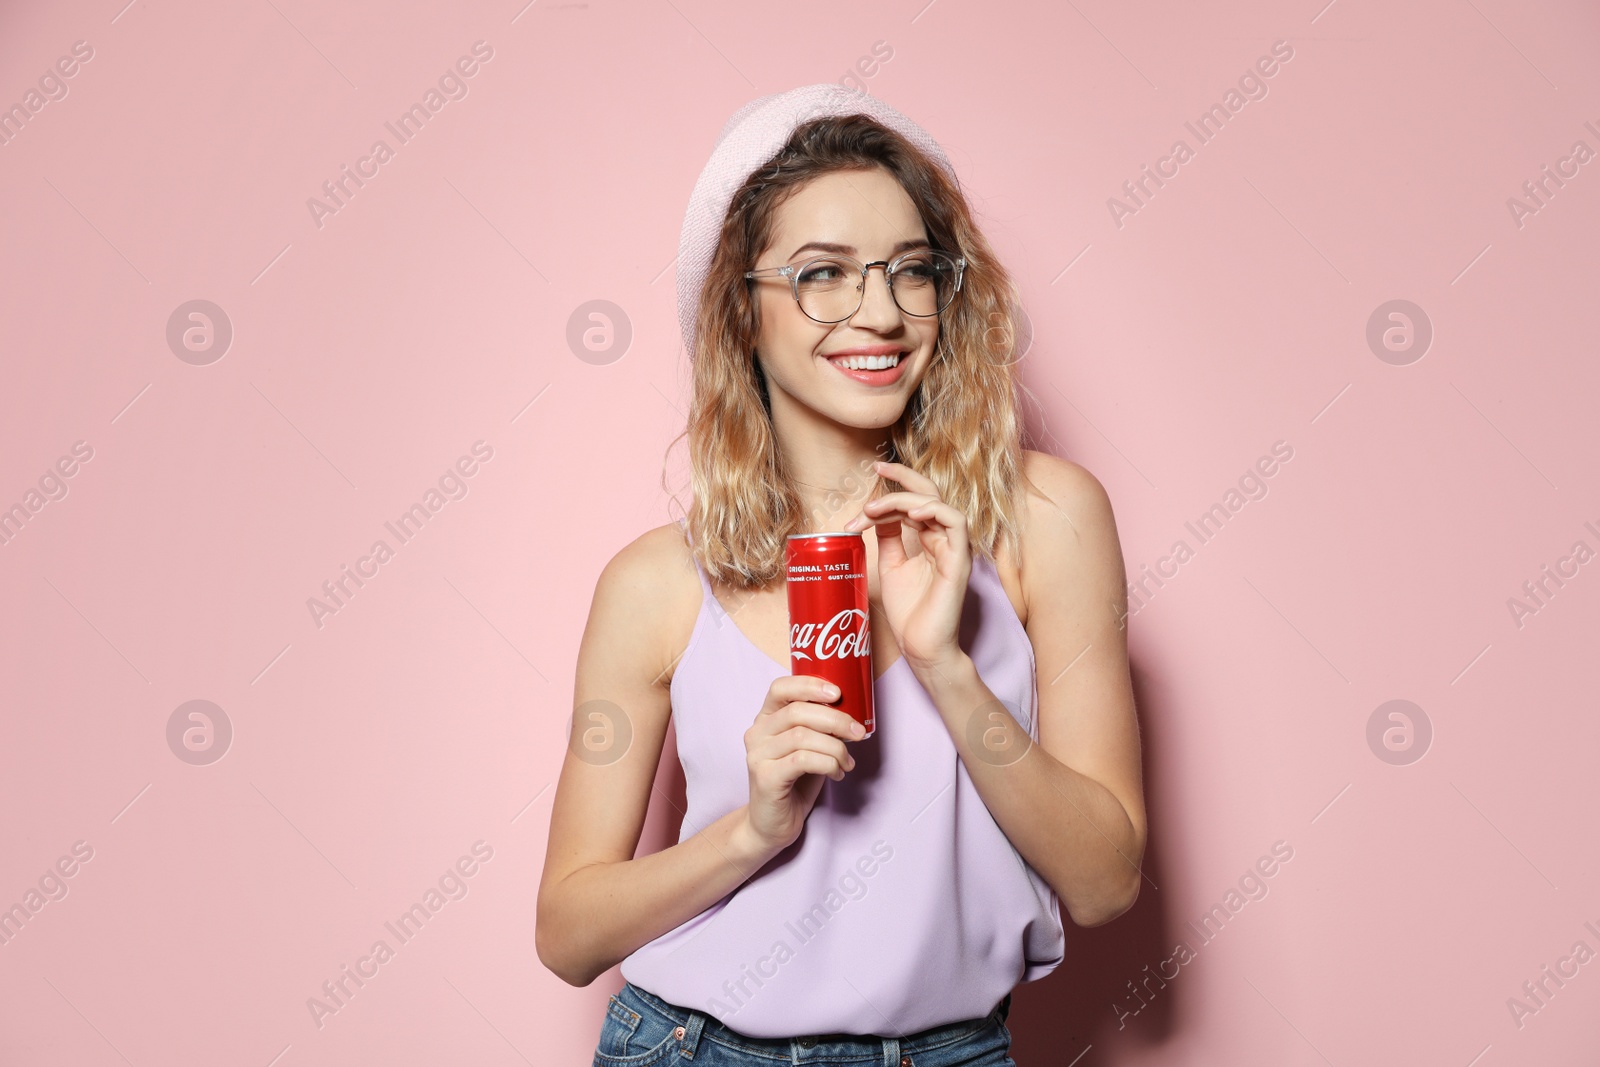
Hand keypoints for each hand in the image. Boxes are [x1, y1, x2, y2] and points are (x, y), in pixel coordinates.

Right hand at [742, 674, 864, 854]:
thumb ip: (818, 727)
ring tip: (847, 762)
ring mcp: (758, 755)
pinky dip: (827, 763)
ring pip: (803, 736)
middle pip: (797, 711)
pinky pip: (802, 760)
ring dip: (835, 747)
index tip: (838, 692)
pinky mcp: (765, 778)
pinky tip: (837, 772)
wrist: (771, 825)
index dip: (809, 685)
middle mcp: (757, 733)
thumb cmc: (794, 782)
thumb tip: (851, 712)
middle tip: (858, 733)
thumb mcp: (807, 747)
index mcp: (766, 719)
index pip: (780, 688)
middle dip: (835, 719)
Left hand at [843, 460, 970, 671]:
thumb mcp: (891, 566)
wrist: (920, 647)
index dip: (896, 484)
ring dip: (905, 499)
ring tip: (875, 509)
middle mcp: (944, 539)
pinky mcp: (959, 561)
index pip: (917, 500)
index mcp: (930, 539)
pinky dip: (935, 511)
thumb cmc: (909, 612)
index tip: (873, 472)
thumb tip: (876, 513)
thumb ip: (889, 538)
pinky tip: (911, 514)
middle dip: (903, 477)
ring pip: (938, 504)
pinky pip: (956, 524)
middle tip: (876, 469)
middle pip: (930, 493)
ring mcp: (954, 549)